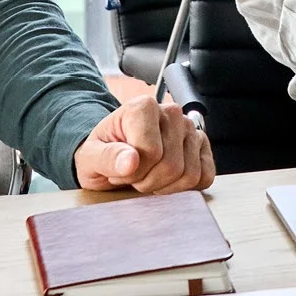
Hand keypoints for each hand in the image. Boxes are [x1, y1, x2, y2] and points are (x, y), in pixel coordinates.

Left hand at [72, 96, 214, 194]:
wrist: (111, 154)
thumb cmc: (102, 152)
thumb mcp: (90, 157)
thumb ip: (108, 157)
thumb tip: (131, 161)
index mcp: (143, 107)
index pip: (152, 152)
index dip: (134, 173)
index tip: (119, 170)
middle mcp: (171, 113)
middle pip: (172, 165)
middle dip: (149, 182)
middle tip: (133, 176)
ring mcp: (190, 128)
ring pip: (190, 173)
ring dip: (165, 186)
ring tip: (148, 176)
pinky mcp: (201, 146)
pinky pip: (205, 176)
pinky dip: (185, 187)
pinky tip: (166, 181)